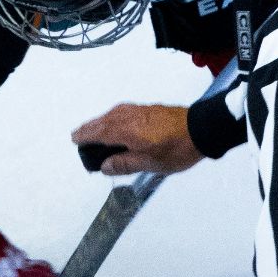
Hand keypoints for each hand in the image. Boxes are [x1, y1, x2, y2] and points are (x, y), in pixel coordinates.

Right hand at [71, 103, 202, 176]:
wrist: (201, 129)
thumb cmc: (178, 147)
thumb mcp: (149, 164)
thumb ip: (125, 164)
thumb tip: (106, 166)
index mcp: (126, 130)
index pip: (98, 133)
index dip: (85, 137)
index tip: (75, 139)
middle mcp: (130, 117)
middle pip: (103, 122)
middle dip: (90, 128)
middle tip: (79, 134)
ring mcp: (140, 111)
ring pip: (113, 115)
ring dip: (101, 121)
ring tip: (94, 129)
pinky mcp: (149, 109)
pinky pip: (123, 111)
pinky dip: (113, 117)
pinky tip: (117, 121)